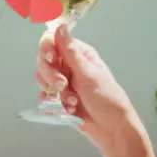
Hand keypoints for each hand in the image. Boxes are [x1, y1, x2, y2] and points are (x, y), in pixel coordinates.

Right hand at [36, 25, 144, 156]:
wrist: (112, 129)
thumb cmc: (107, 99)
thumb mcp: (88, 74)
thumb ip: (70, 52)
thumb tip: (60, 26)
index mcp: (79, 54)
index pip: (52, 42)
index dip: (47, 50)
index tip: (50, 60)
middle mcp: (70, 65)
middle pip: (44, 61)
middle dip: (50, 75)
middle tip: (63, 85)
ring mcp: (65, 82)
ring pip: (43, 79)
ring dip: (54, 91)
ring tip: (71, 100)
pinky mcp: (60, 98)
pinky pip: (46, 95)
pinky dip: (53, 103)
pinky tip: (67, 108)